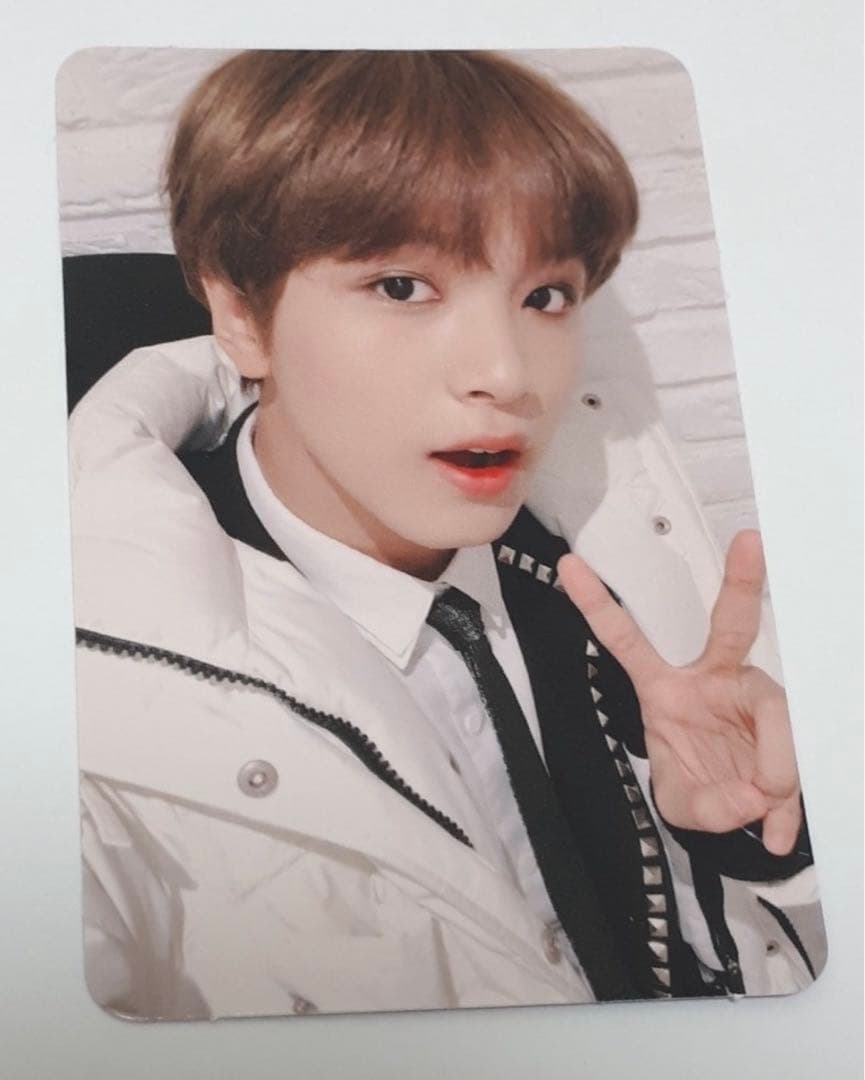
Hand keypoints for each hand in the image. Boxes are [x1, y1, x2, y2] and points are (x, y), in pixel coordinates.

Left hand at [556, 530, 800, 855]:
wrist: (739, 810)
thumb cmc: (700, 787)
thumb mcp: (684, 804)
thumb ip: (710, 804)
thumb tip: (753, 794)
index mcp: (664, 686)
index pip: (626, 638)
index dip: (597, 604)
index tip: (569, 566)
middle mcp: (713, 678)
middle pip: (730, 625)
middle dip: (741, 582)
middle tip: (749, 544)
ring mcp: (752, 695)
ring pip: (773, 708)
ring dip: (772, 764)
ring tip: (759, 803)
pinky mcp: (785, 722)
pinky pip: (794, 752)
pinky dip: (786, 800)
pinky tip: (775, 827)